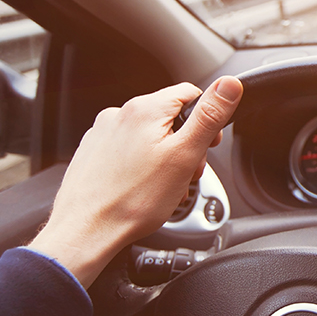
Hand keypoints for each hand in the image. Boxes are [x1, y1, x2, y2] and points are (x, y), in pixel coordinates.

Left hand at [29, 76, 242, 288]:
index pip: (190, 93)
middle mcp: (120, 114)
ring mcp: (103, 133)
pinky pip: (129, 151)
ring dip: (166, 157)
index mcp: (145, 109)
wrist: (86, 231)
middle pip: (170, 117)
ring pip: (150, 136)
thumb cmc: (133, 200)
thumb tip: (230, 85)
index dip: (207, 120)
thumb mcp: (185, 155)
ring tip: (165, 186)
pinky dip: (143, 166)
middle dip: (186, 144)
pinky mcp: (94, 152)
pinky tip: (144, 188)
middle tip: (186, 173)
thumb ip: (209, 116)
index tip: (208, 145)